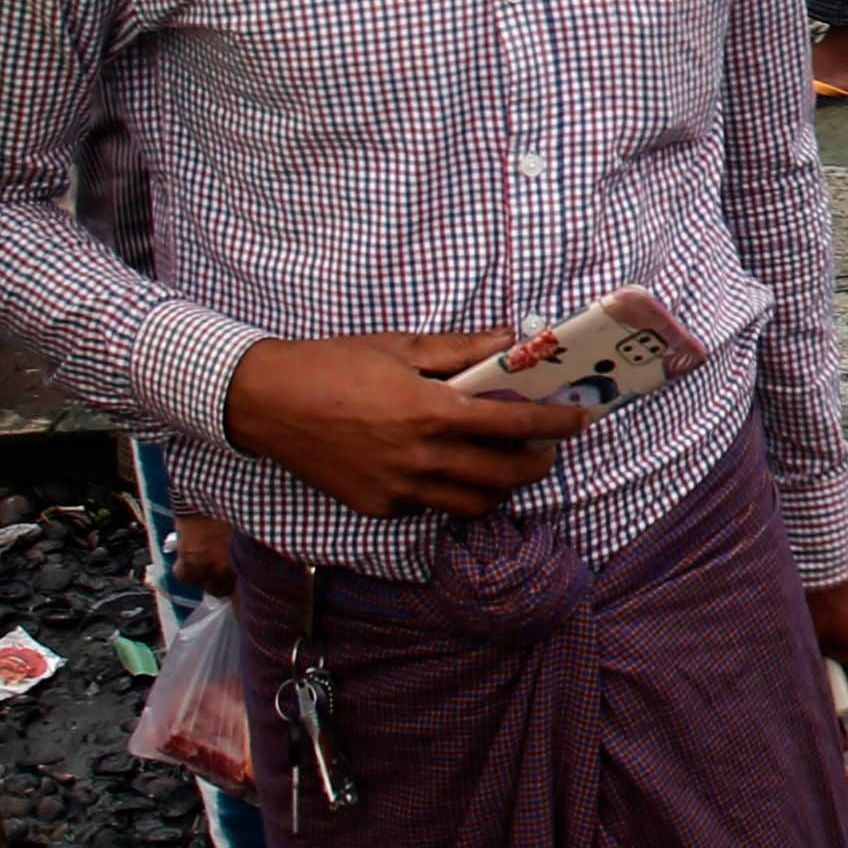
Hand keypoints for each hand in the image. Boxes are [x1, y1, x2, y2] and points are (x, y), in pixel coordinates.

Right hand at [222, 333, 589, 521]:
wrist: (268, 402)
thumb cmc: (334, 365)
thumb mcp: (401, 347)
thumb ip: (462, 349)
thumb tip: (510, 339)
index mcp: (430, 411)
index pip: (513, 423)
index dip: (554, 424)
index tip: (578, 419)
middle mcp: (420, 457)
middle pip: (503, 475)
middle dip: (537, 463)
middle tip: (547, 448)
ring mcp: (399, 489)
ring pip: (473, 503)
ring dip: (500, 486)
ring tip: (506, 464)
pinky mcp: (379, 507)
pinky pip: (432, 507)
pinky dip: (454, 493)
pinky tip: (452, 470)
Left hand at [803, 569, 847, 730]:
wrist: (820, 556)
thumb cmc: (812, 604)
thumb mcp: (807, 648)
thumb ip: (812, 682)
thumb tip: (812, 713)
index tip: (845, 743)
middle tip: (828, 723)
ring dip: (846, 688)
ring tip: (821, 695)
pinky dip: (844, 668)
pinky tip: (822, 667)